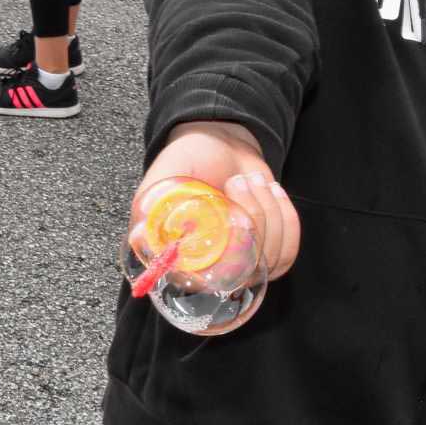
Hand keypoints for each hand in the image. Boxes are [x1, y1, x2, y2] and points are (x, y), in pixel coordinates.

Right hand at [136, 121, 300, 281]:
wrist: (221, 142)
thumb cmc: (188, 159)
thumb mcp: (165, 177)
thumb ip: (151, 205)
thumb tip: (138, 237)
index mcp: (179, 257)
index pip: (201, 282)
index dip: (219, 260)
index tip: (228, 219)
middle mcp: (210, 267)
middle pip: (243, 270)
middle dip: (249, 218)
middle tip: (235, 181)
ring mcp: (241, 262)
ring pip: (269, 260)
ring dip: (268, 211)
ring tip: (250, 180)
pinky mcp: (267, 251)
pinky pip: (287, 251)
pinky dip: (287, 218)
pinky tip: (272, 191)